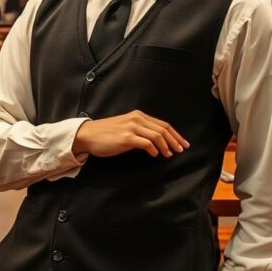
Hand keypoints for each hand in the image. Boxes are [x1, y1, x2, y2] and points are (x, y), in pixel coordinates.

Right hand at [72, 110, 189, 157]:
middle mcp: (137, 119)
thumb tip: (156, 141)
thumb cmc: (106, 133)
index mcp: (138, 115)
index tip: (183, 143)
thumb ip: (140, 129)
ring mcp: (132, 128)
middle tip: (182, 150)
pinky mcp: (127, 138)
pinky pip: (147, 143)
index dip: (175, 134)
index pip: (163, 124)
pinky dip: (154, 149)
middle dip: (175, 140)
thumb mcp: (125, 126)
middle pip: (163, 129)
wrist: (88, 135)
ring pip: (157, 136)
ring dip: (166, 146)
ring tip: (169, 154)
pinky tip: (155, 155)